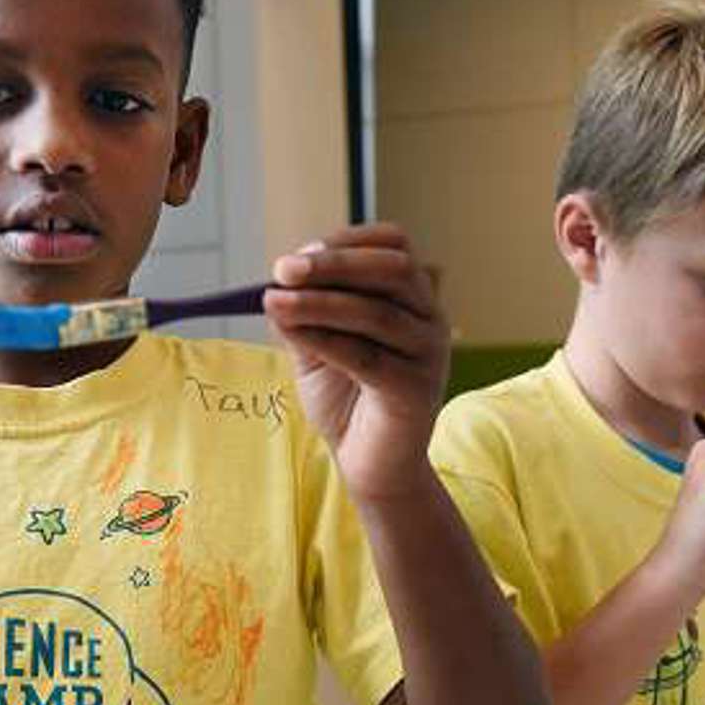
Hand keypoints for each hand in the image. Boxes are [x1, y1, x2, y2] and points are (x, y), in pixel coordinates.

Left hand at [263, 223, 448, 499]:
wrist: (370, 463)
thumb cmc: (346, 398)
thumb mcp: (317, 346)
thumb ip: (304, 314)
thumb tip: (279, 283)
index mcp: (413, 297)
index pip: (394, 246)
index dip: (346, 241)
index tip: (298, 253)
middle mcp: (430, 319)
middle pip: (393, 269)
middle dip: (335, 263)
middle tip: (283, 269)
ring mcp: (429, 354)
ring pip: (376, 312)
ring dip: (319, 302)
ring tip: (274, 300)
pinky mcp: (415, 390)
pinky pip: (365, 356)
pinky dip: (323, 338)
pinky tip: (290, 331)